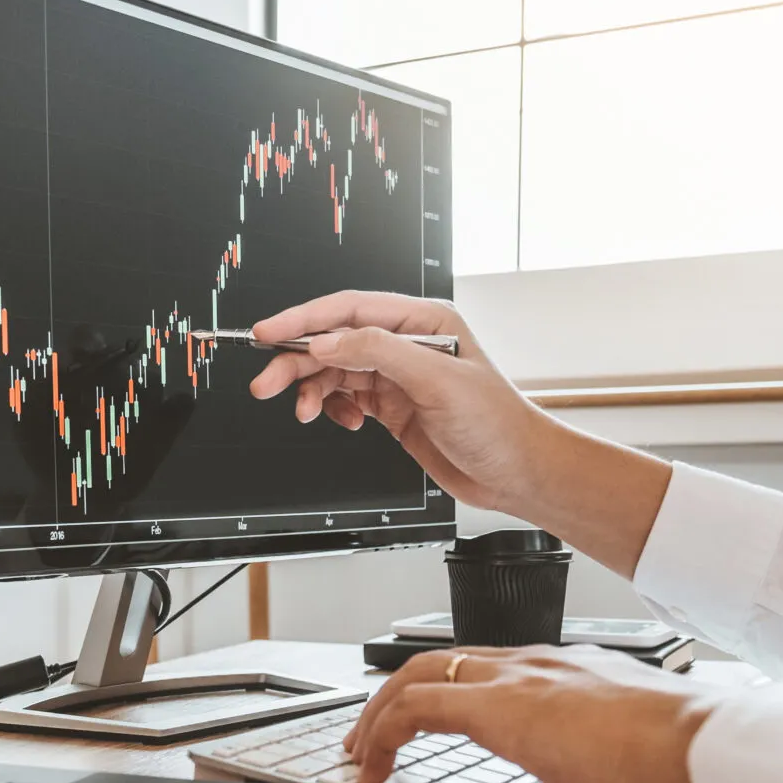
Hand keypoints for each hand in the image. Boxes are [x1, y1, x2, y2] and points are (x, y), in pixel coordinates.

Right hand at [248, 290, 673, 578]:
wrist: (516, 472)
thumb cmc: (496, 424)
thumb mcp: (436, 380)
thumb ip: (378, 353)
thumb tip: (328, 342)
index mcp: (423, 321)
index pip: (350, 310)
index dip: (305, 320)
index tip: (269, 333)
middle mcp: (407, 343)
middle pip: (335, 341)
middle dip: (297, 361)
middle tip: (266, 382)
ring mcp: (398, 375)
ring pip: (335, 371)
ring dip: (312, 389)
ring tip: (303, 411)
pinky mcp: (392, 406)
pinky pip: (346, 397)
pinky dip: (333, 408)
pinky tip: (339, 420)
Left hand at [345, 644, 724, 782]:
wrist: (708, 748)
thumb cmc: (691, 759)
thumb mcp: (639, 754)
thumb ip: (613, 756)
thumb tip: (613, 782)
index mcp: (574, 672)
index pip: (490, 669)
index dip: (447, 695)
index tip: (426, 730)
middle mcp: (540, 663)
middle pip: (442, 662)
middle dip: (396, 699)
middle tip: (371, 739)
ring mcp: (517, 679)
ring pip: (418, 676)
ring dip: (379, 715)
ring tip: (361, 757)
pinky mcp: (498, 707)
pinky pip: (415, 708)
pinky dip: (383, 734)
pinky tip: (375, 771)